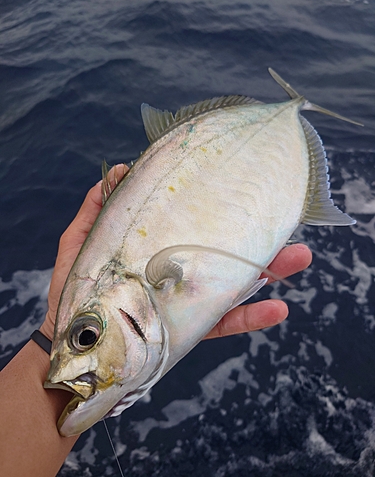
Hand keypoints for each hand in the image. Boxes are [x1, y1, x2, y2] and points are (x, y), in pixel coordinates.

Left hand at [40, 166, 311, 340]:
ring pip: (234, 285)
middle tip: (289, 222)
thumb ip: (97, 208)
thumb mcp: (81, 241)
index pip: (195, 226)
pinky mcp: (187, 331)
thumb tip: (118, 168)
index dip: (219, 211)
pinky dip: (251, 318)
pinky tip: (278, 308)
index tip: (244, 191)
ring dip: (269, 272)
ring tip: (298, 257)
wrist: (71, 341)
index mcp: (161, 248)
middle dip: (259, 238)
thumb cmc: (75, 288)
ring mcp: (186, 301)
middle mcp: (179, 272)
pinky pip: (223, 324)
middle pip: (224, 252)